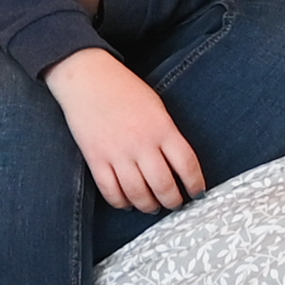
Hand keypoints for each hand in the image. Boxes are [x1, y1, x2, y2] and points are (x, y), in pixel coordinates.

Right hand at [43, 49, 204, 211]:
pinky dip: (121, 202)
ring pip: (138, 194)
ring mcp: (117, 153)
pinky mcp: (96, 159)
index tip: (197, 192)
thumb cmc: (124, 89)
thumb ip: (168, 134)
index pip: (187, 164)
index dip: (196, 184)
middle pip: (163, 186)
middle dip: (173, 201)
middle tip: (175, 204)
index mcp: (162, 128)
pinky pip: (110, 191)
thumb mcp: (157, 107)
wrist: (87, 78)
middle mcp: (142, 144)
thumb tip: (177, 165)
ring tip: (152, 206)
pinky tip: (127, 202)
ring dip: (148, 206)